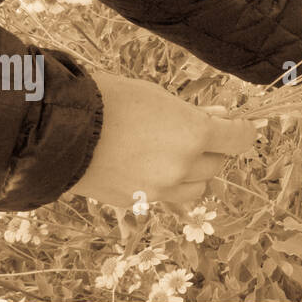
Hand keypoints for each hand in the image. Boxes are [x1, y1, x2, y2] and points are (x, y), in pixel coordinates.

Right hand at [66, 72, 257, 209]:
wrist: (59, 132)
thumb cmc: (112, 101)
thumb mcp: (160, 97)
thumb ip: (194, 113)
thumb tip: (221, 117)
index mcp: (195, 134)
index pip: (240, 139)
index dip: (242, 130)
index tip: (237, 125)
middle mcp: (183, 167)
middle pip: (218, 164)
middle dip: (212, 148)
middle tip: (195, 131)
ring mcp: (160, 189)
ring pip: (198, 188)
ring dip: (194, 172)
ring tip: (174, 153)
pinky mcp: (138, 203)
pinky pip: (167, 198)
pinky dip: (168, 185)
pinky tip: (148, 166)